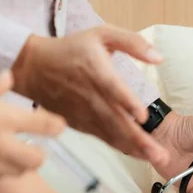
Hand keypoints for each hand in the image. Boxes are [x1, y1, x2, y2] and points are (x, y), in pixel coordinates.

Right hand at [0, 70, 65, 179]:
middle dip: (40, 153)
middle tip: (33, 146)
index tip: (58, 125)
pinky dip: (1, 171)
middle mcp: (3, 144)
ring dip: (21, 164)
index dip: (56, 126)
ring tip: (14, 154)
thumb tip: (9, 77)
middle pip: (37, 159)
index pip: (45, 125)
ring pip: (19, 171)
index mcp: (5, 119)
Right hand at [11, 25, 168, 164]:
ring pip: (111, 133)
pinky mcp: (79, 123)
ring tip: (154, 159)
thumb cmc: (71, 49)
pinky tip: (137, 155)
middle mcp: (90, 95)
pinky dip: (119, 147)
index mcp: (96, 71)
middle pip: (115, 120)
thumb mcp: (101, 34)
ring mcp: (84, 112)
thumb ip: (132, 42)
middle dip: (139, 139)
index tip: (142, 117)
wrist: (32, 68)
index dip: (127, 102)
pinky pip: (102, 137)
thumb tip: (159, 57)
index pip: (112, 88)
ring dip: (133, 147)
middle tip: (159, 154)